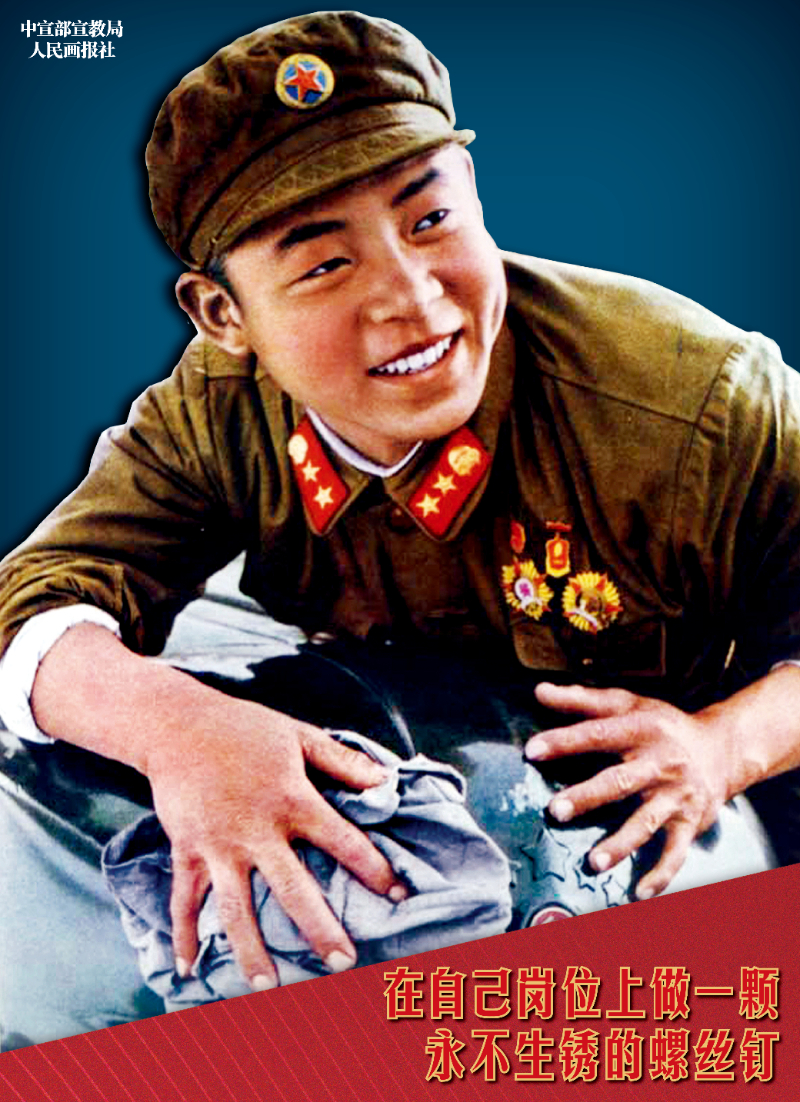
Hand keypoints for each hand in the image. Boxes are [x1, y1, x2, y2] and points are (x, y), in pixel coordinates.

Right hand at [32, 625, 405, 992]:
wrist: (176, 724)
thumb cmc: (244, 728)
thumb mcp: (298, 735)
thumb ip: (341, 760)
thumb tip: (385, 781)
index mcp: (291, 799)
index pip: (342, 840)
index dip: (373, 868)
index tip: (397, 895)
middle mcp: (256, 830)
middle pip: (293, 888)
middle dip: (318, 928)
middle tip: (343, 963)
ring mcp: (218, 845)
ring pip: (236, 908)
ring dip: (251, 949)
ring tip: (267, 987)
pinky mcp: (187, 850)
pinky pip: (184, 900)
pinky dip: (184, 935)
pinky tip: (187, 968)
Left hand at [525, 683, 730, 898]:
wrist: (721, 749)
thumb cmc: (661, 727)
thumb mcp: (626, 705)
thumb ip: (581, 700)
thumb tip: (539, 691)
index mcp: (640, 730)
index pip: (597, 735)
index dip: (564, 741)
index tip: (532, 751)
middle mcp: (660, 763)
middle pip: (620, 781)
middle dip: (588, 796)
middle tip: (555, 811)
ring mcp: (676, 797)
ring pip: (646, 822)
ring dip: (621, 844)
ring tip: (594, 862)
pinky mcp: (690, 823)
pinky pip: (676, 853)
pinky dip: (661, 875)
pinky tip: (639, 893)